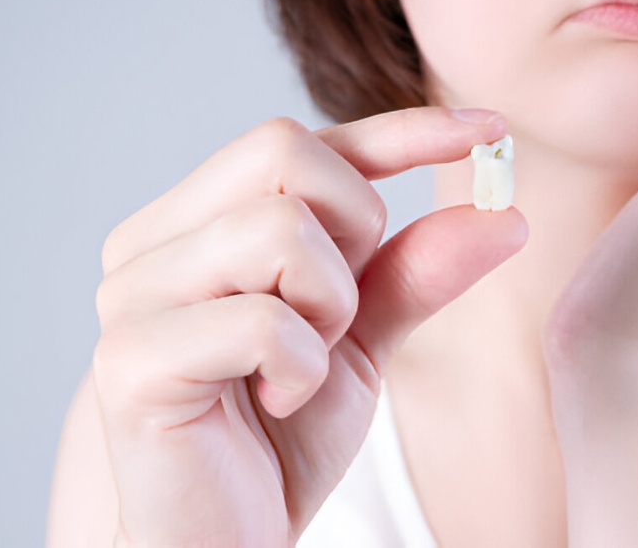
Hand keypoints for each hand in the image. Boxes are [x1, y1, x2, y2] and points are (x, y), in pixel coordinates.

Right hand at [91, 109, 526, 545]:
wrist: (220, 539)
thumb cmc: (277, 438)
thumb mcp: (362, 343)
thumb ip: (416, 274)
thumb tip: (505, 216)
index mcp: (201, 222)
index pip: (307, 142)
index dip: (401, 129)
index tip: (491, 130)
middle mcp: (155, 241)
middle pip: (286, 152)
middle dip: (352, 230)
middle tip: (335, 316)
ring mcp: (134, 296)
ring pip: (279, 231)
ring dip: (329, 309)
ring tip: (302, 369)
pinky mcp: (132, 360)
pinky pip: (263, 321)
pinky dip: (302, 367)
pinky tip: (278, 402)